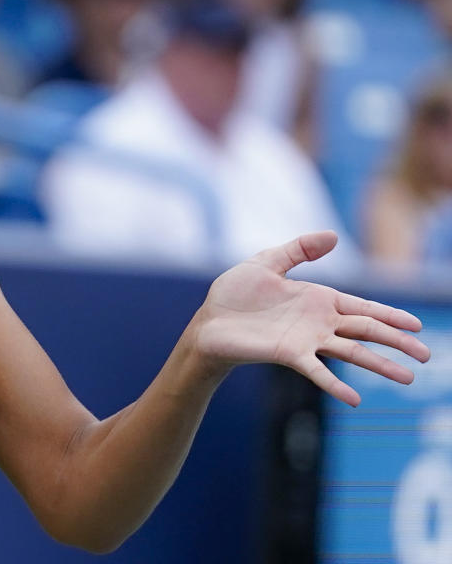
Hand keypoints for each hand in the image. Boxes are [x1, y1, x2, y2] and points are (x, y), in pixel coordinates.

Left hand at [188, 231, 429, 406]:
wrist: (207, 321)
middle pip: (367, 331)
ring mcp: (306, 341)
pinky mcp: (289, 355)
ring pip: (352, 352)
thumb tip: (333, 236)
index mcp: (318, 299)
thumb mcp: (265, 262)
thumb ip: (298, 249)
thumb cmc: (233, 294)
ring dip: (379, 365)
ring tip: (407, 379)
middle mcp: (318, 323)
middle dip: (398, 342)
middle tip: (427, 356)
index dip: (390, 315)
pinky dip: (336, 384)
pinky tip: (355, 399)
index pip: (362, 308)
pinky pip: (317, 372)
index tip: (416, 325)